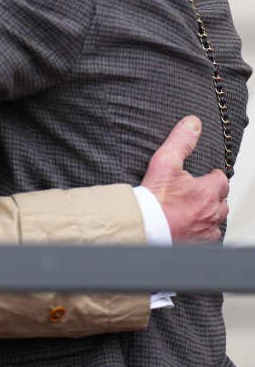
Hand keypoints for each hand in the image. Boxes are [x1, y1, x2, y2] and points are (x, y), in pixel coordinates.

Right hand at [141, 116, 228, 242]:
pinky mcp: (198, 243)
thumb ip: (180, 141)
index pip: (221, 180)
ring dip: (210, 213)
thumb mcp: (165, 161)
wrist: (145, 226)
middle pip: (222, 200)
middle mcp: (211, 212)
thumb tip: (192, 123)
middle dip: (213, 195)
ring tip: (195, 207)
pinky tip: (191, 226)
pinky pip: (208, 236)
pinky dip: (203, 230)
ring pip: (216, 219)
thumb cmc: (154, 198)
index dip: (212, 176)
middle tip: (198, 190)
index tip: (205, 175)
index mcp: (207, 192)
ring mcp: (206, 230)